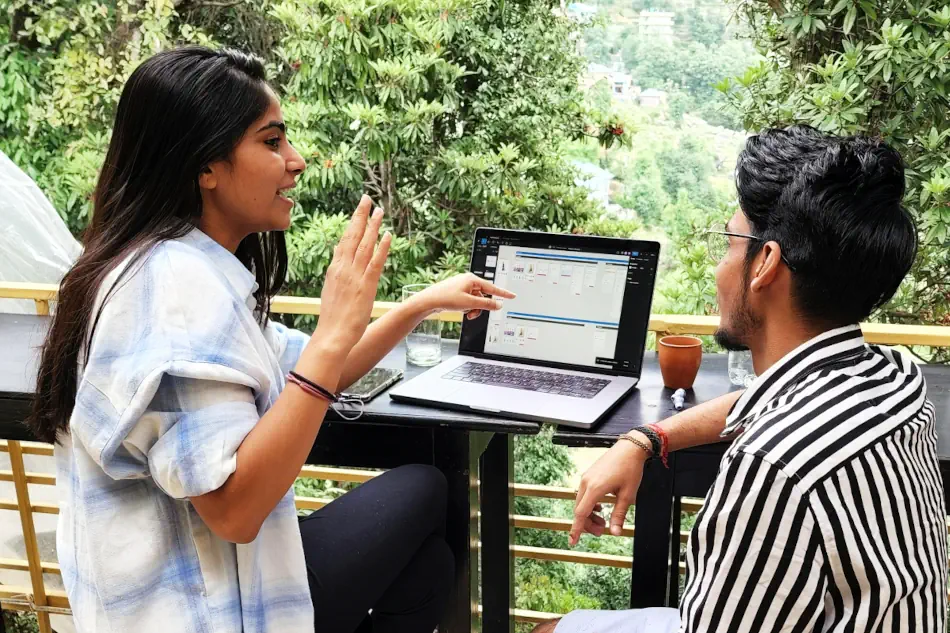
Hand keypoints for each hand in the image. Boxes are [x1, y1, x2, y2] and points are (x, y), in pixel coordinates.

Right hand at [314, 195, 390, 354]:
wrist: (332, 335)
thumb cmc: (333, 319)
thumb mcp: (331, 292)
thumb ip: (336, 275)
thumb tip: (338, 260)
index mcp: (334, 270)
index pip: (344, 241)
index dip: (351, 224)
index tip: (358, 210)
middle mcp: (343, 269)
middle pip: (352, 237)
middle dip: (360, 216)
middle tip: (366, 198)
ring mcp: (354, 276)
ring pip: (364, 245)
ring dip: (372, 226)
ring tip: (379, 210)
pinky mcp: (366, 286)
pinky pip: (375, 262)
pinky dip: (381, 247)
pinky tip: (387, 235)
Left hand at [412, 273, 515, 319]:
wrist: (429, 300)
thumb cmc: (446, 298)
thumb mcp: (469, 303)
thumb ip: (486, 304)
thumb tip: (498, 304)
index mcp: (472, 279)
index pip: (492, 287)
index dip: (503, 294)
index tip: (512, 296)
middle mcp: (468, 281)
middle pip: (483, 295)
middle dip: (480, 306)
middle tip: (473, 314)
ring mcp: (462, 286)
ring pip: (476, 299)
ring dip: (474, 308)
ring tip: (466, 313)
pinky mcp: (457, 292)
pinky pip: (469, 300)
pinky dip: (468, 307)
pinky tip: (461, 310)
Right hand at [569, 432, 649, 545]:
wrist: (630, 448)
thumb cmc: (630, 469)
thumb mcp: (627, 495)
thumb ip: (619, 515)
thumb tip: (615, 532)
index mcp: (595, 488)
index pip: (581, 513)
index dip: (576, 529)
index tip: (572, 542)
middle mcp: (586, 482)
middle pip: (580, 510)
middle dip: (588, 523)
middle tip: (601, 531)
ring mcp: (586, 477)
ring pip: (581, 502)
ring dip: (589, 514)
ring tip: (602, 522)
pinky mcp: (589, 475)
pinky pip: (583, 493)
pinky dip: (589, 504)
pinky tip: (600, 507)